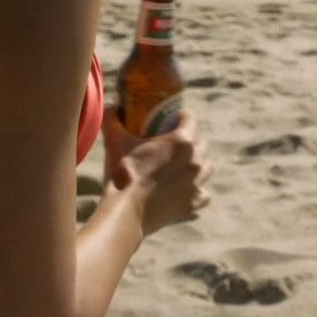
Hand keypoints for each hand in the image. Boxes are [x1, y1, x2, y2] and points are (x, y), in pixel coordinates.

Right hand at [103, 106, 209, 235]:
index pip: (190, 118)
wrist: (126, 212)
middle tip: (172, 144)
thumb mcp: (117, 143)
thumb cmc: (123, 175)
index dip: (180, 116)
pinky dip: (197, 189)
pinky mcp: (194, 203)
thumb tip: (110, 104)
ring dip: (197, 163)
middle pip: (200, 143)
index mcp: (182, 141)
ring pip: (206, 167)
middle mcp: (196, 160)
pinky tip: (184, 189)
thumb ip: (113, 120)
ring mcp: (197, 183)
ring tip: (181, 166)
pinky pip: (203, 192)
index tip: (171, 119)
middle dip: (189, 140)